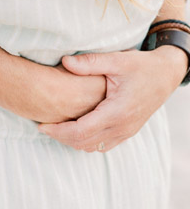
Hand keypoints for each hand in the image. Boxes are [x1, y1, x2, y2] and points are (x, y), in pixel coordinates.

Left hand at [38, 47, 187, 151]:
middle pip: (84, 143)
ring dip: (72, 141)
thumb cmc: (142, 66)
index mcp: (117, 111)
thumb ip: (90, 63)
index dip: (59, 131)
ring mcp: (126, 132)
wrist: (166, 75)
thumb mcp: (117, 60)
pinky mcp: (127, 132)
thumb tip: (64, 61)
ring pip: (92, 148)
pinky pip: (102, 146)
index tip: (42, 125)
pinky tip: (74, 129)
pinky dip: (85, 142)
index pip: (81, 131)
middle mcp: (122, 127)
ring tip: (56, 127)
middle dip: (61, 137)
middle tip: (43, 125)